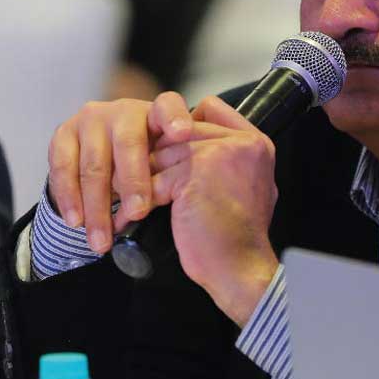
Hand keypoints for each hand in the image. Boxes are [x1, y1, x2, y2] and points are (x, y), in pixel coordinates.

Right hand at [47, 92, 193, 251]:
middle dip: (132, 182)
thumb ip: (179, 169)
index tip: (182, 133)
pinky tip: (75, 222)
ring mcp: (90, 120)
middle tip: (137, 214)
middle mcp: (122, 111)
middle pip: (127, 144)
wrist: (107, 154)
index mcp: (155, 112)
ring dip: (97, 207)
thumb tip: (192, 196)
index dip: (175, 119)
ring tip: (102, 240)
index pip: (168, 107)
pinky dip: (68, 198)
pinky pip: (62, 168)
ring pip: (93, 165)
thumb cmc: (147, 161)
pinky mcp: (64, 134)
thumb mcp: (166, 160)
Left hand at [149, 96, 280, 326]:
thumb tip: (184, 140)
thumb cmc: (236, 237)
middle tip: (130, 180)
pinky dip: (137, 200)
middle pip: (178, 131)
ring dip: (140, 179)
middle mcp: (242, 142)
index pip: (210, 108)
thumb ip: (225, 158)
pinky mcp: (195, 174)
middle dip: (155, 157)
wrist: (241, 270)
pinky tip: (128, 218)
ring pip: (162, 154)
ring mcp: (219, 154)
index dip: (183, 127)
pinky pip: (154, 179)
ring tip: (123, 200)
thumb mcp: (245, 187)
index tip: (168, 151)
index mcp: (255, 142)